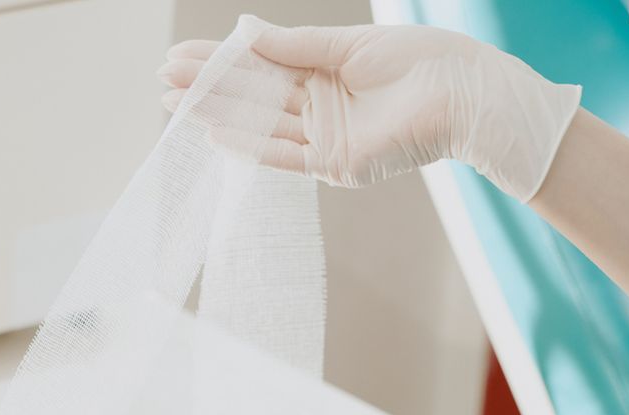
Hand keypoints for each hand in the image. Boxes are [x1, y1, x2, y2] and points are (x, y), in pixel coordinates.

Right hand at [160, 22, 580, 200]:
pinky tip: (216, 132)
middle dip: (207, 86)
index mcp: (324, 71)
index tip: (179, 55)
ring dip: (217, 114)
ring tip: (175, 103)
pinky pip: (284, 156)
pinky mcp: (336, 165)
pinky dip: (250, 146)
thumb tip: (245, 35)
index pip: (260, 66)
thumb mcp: (348, 45)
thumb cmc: (421, 61)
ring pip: (261, 123)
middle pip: (253, 95)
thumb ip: (294, 45)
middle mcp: (319, 106)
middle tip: (164, 79)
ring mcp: (325, 138)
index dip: (219, 61)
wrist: (464, 95)